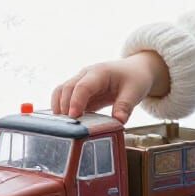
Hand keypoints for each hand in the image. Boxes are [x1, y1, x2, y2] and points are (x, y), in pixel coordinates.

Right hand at [50, 52, 168, 124]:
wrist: (135, 70)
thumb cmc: (135, 78)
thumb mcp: (135, 91)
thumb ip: (125, 106)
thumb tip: (118, 122)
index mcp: (100, 72)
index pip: (83, 86)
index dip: (76, 101)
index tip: (73, 116)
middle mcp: (86, 75)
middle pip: (67, 88)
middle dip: (64, 106)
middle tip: (68, 126)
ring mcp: (81, 82)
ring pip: (61, 92)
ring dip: (59, 107)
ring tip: (64, 125)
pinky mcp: (80, 92)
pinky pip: (65, 99)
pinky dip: (63, 110)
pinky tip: (68, 123)